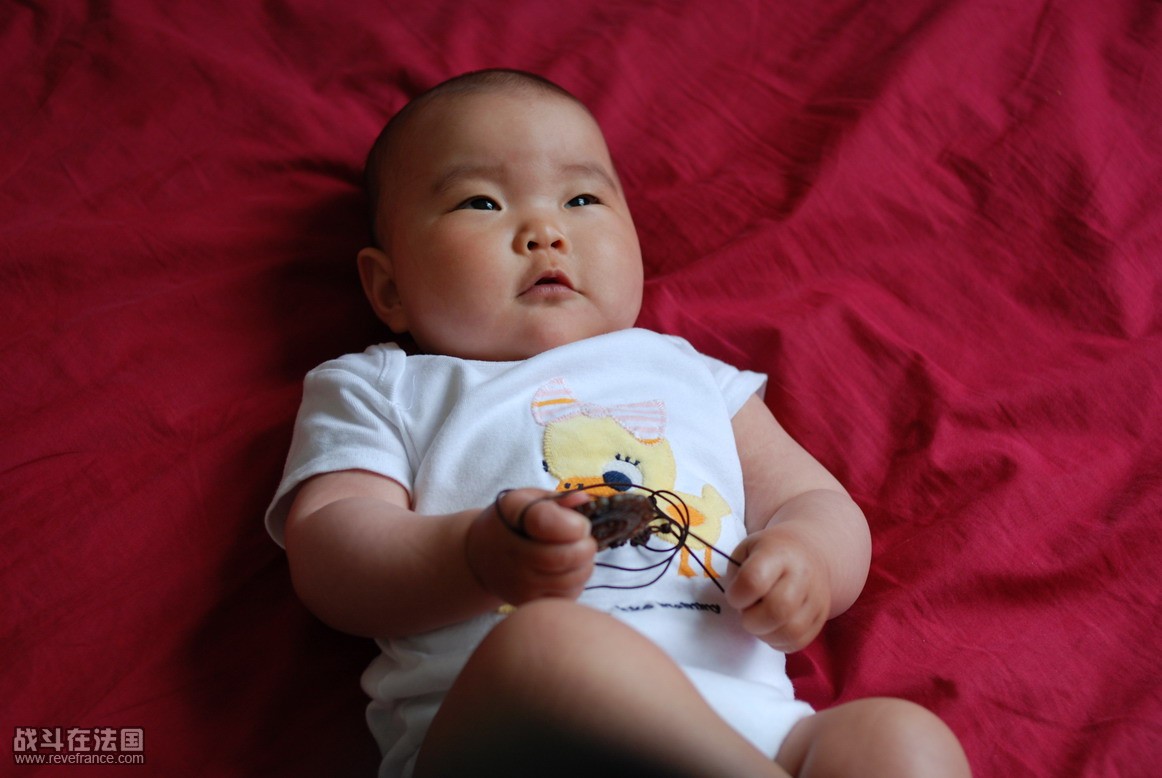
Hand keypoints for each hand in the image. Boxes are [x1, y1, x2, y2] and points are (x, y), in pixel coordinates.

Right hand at [465, 489, 596, 605]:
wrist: (481, 554)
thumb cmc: (513, 522)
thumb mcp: (528, 499)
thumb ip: (558, 499)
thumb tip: (585, 499)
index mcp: (512, 515)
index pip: (545, 522)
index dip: (572, 524)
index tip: (580, 523)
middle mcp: (512, 551)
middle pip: (563, 557)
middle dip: (586, 547)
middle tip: (585, 540)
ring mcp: (518, 581)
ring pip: (570, 580)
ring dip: (585, 566)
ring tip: (578, 554)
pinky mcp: (527, 601)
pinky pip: (566, 596)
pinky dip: (576, 583)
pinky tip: (568, 570)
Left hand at [725, 526, 830, 652]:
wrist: (807, 553)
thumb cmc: (768, 553)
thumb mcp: (746, 551)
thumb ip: (737, 576)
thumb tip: (740, 606)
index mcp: (778, 553)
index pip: (753, 580)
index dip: (737, 595)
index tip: (735, 595)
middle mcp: (802, 573)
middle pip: (777, 610)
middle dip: (751, 620)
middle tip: (746, 613)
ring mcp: (817, 597)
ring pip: (791, 631)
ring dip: (765, 634)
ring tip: (759, 622)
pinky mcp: (822, 616)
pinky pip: (799, 641)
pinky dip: (779, 642)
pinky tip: (772, 628)